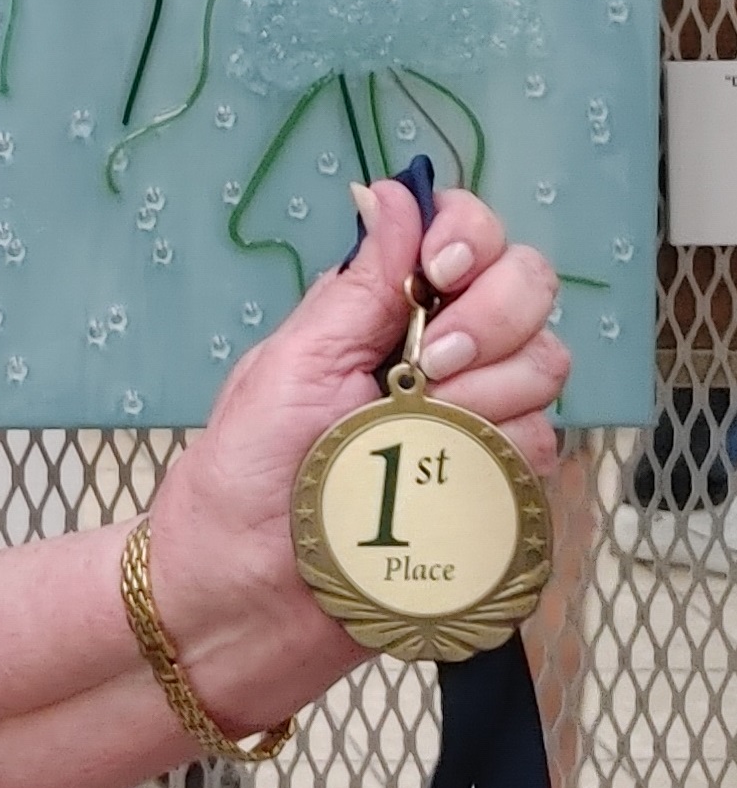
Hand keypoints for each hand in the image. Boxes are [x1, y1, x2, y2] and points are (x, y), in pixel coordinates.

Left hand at [141, 177, 567, 734]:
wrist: (244, 596)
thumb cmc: (243, 479)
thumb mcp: (290, 364)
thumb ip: (358, 286)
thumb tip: (392, 191)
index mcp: (382, 314)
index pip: (469, 238)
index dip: (472, 237)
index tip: (438, 269)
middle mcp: (442, 358)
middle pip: (531, 290)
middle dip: (487, 319)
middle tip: (421, 367)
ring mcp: (477, 423)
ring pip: (544, 369)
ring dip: (476, 398)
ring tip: (401, 439)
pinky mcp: (498, 490)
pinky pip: (538, 448)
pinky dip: (487, 459)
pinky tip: (432, 483)